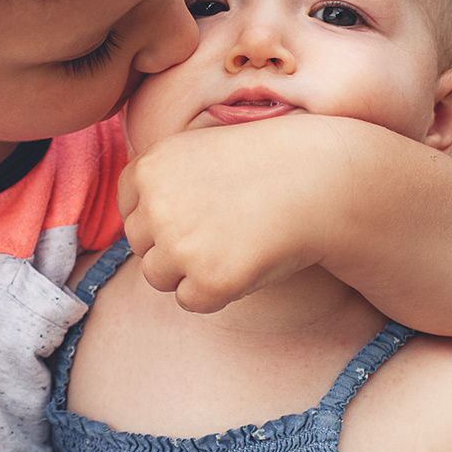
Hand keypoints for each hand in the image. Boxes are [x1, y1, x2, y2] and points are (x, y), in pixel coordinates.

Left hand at [118, 115, 348, 311]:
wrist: (320, 181)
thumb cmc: (266, 164)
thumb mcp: (200, 149)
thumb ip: (162, 180)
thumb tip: (136, 223)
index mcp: (149, 168)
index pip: (130, 210)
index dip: (163, 216)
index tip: (200, 209)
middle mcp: (156, 205)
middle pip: (141, 245)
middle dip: (173, 245)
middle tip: (222, 229)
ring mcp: (180, 245)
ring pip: (159, 277)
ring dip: (189, 271)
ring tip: (232, 245)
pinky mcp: (209, 279)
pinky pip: (191, 301)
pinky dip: (215, 292)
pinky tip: (246, 264)